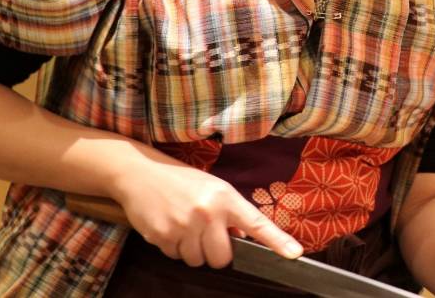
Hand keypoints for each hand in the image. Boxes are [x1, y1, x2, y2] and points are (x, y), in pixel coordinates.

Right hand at [110, 156, 302, 267]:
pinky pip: (176, 257)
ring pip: (198, 261)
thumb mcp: (213, 188)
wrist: (140, 173)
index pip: (257, 223)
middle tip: (206, 235)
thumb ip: (231, 213)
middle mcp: (208, 212)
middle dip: (215, 253)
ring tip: (185, 227)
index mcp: (225, 198)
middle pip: (222, 258)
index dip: (278, 241)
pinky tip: (170, 227)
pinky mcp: (162, 236)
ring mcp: (184, 226)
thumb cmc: (181, 180)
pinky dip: (174, 248)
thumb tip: (243, 238)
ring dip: (193, 251)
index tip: (295, 253)